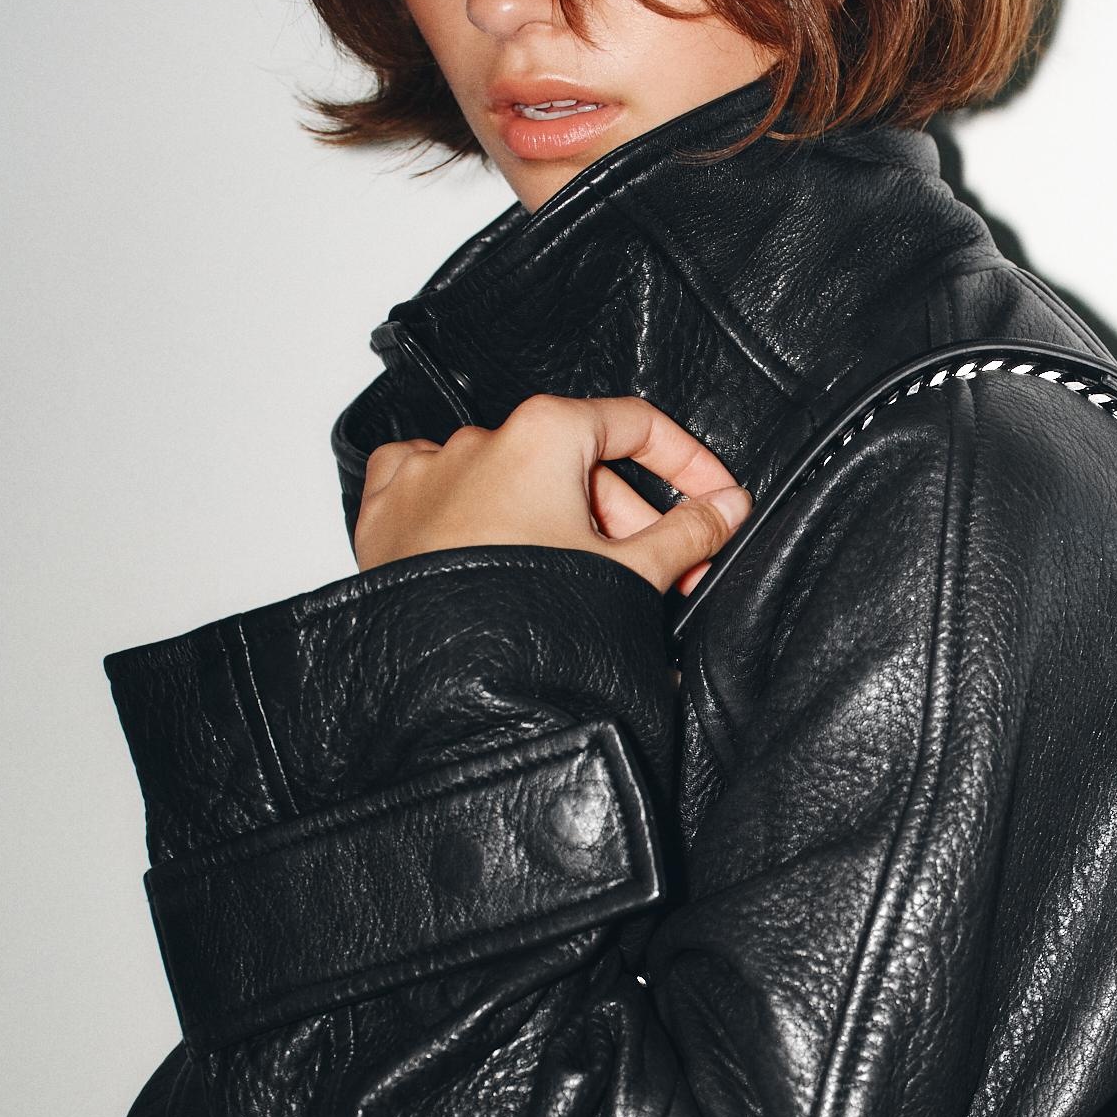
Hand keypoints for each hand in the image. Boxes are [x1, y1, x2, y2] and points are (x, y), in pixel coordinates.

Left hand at [353, 393, 750, 590]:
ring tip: (580, 584)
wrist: (447, 690)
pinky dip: (474, 512)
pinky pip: (441, 491)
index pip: (637, 426)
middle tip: (663, 575)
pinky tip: (494, 547)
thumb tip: (727, 507)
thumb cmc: (528, 623)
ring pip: (515, 482)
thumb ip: (687, 532)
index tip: (712, 499)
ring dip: (558, 523)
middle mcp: (481, 438)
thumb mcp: (631, 575)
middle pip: (578, 464)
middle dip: (625, 518)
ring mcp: (429, 473)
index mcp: (545, 432)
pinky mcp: (389, 510)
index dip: (688, 464)